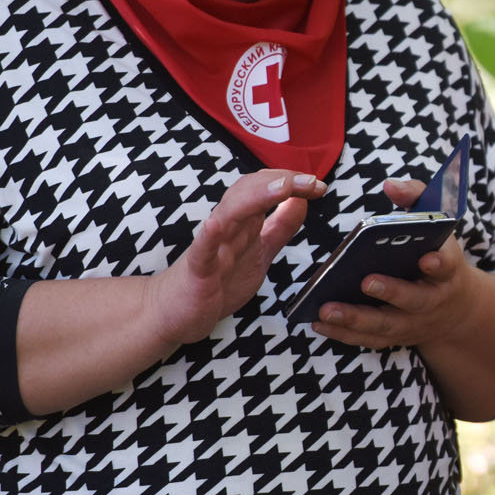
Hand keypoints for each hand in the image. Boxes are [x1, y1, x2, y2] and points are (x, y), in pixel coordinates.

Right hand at [145, 169, 323, 345]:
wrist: (176, 312)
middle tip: (312, 182)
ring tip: (282, 187)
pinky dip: (210, 236)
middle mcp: (228, 228)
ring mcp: (212, 248)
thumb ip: (280, 227)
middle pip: (249, 191)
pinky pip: (202, 250)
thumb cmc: (217, 280)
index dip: (293, 182)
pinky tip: (215, 225)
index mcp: (244, 223)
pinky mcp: (197, 271)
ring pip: (229, 213)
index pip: (266, 188)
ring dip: (255, 197)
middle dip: (282, 182)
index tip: (318, 186)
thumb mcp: (260, 252)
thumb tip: (302, 199)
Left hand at [308, 174, 486, 350]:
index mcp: (446, 269)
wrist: (455, 309)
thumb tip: (390, 184)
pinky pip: (369, 339)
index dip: (439, 263)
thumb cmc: (435, 255)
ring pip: (387, 325)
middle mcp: (432, 299)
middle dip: (391, 292)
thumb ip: (415, 199)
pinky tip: (318, 322)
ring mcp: (413, 322)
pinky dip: (344, 334)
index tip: (427, 259)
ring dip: (356, 319)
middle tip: (366, 281)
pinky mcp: (394, 337)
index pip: (446, 265)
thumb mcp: (435, 226)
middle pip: (415, 300)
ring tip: (326, 309)